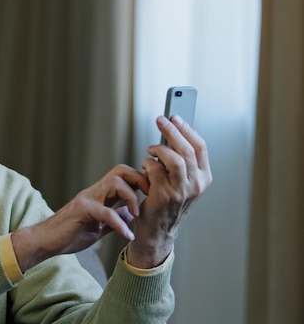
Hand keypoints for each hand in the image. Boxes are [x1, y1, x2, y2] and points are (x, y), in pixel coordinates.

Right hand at [12, 164, 149, 271]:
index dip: (143, 181)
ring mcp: (87, 198)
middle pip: (122, 170)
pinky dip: (120, 224)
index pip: (125, 176)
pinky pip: (106, 212)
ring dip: (131, 198)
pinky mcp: (82, 210)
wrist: (45, 241)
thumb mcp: (99, 226)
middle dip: (141, 180)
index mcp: (101, 194)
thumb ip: (115, 217)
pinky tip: (127, 237)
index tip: (156, 195)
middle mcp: (95, 191)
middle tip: (152, 198)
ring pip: (115, 183)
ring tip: (138, 215)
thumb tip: (131, 213)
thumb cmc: (69, 233)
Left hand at [127, 115, 211, 267]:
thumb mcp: (181, 182)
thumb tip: (171, 132)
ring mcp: (181, 192)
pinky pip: (155, 170)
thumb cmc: (167, 202)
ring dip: (159, 148)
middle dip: (172, 131)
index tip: (175, 117)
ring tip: (150, 148)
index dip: (187, 129)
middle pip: (187, 150)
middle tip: (160, 119)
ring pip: (175, 159)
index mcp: (204, 178)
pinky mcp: (164, 197)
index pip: (201, 147)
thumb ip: (181, 161)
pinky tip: (144, 164)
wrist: (158, 231)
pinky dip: (148, 163)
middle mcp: (196, 185)